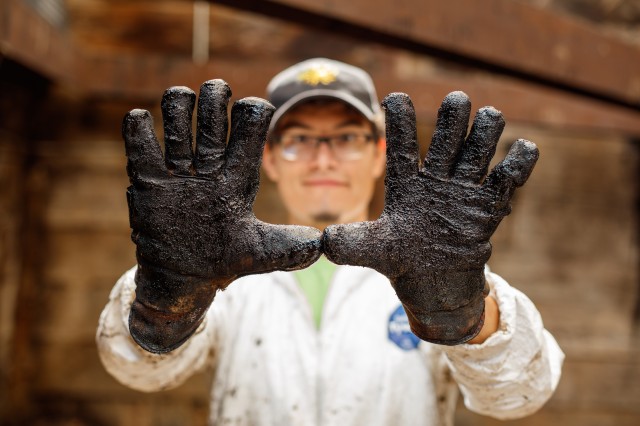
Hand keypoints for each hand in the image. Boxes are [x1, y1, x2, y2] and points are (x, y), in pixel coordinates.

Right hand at [124, 80, 321, 352]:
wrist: (185, 279)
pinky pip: (140, 148)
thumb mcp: (260, 254)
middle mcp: (208, 168)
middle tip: (217, 89)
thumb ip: (291, 248)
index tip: (253, 109)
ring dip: (178, 104)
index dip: (252, 115)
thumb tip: (321, 245)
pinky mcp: (148, 183)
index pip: (247, 133)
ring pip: (176, 123)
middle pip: (210, 118)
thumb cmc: (225, 261)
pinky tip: (141, 118)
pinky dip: (137, 130)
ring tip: (181, 97)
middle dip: (214, 97)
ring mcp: (177, 174)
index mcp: (237, 177)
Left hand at [323, 91, 537, 344]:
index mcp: (405, 184)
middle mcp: (435, 180)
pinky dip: (519, 161)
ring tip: (488, 117)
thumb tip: (322, 241)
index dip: (399, 122)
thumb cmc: (401, 261)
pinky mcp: (488, 206)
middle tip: (456, 101)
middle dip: (453, 117)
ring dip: (486, 130)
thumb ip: (349, 244)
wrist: (434, 286)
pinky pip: (508, 177)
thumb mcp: (373, 251)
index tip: (393, 97)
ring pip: (478, 148)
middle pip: (447, 138)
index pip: (402, 147)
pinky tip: (522, 148)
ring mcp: (463, 190)